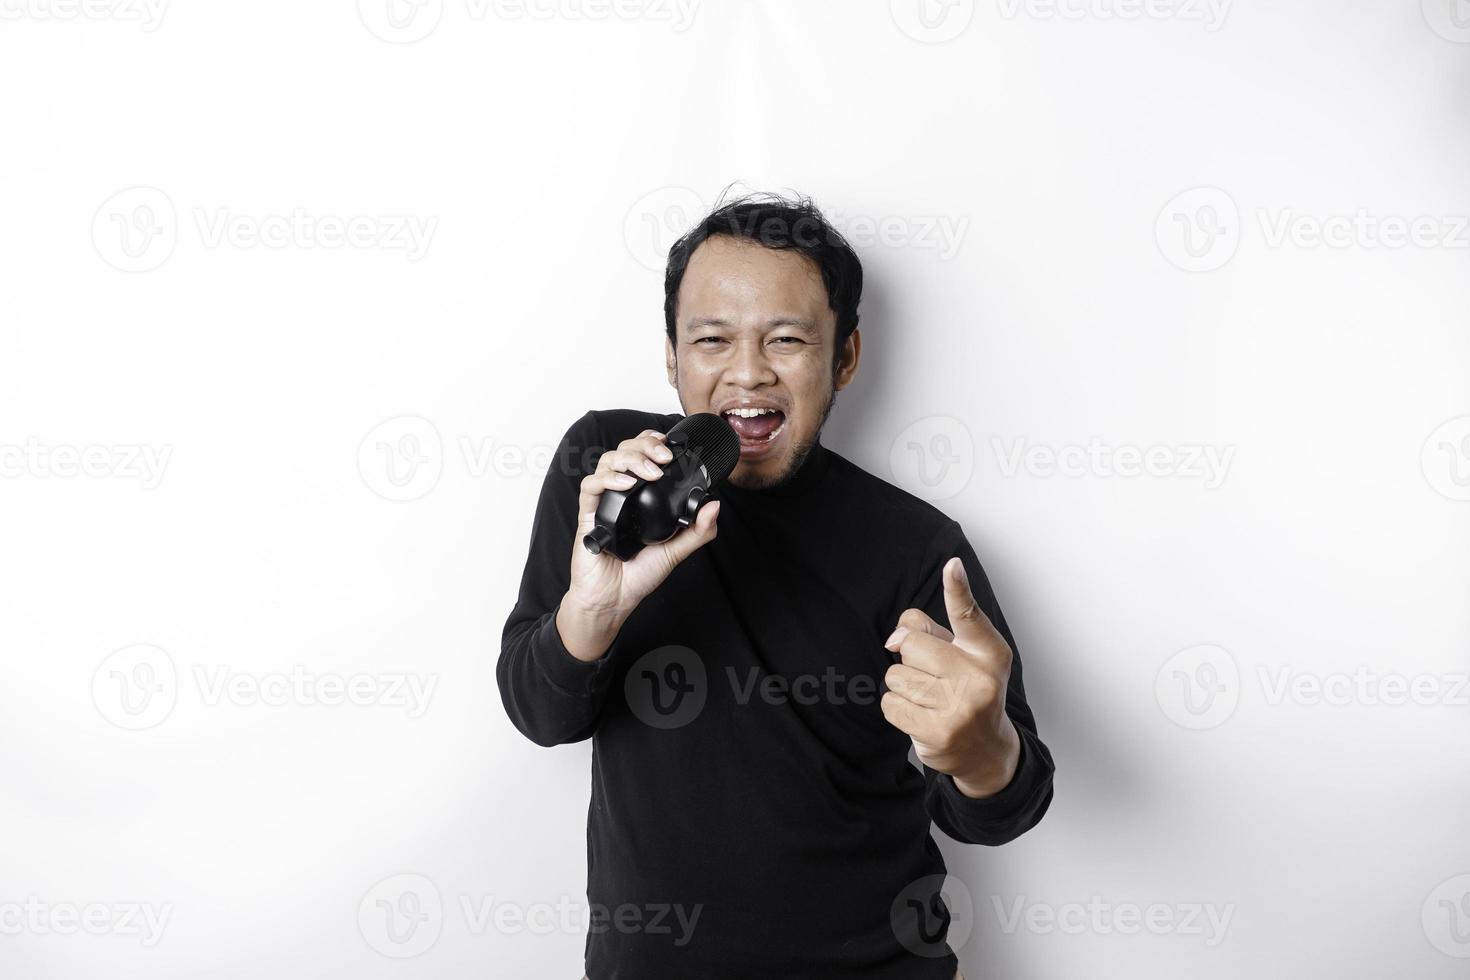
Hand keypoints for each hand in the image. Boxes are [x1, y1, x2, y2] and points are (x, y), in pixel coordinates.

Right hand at [560, 429, 720, 660]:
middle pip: (624, 451)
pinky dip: (609, 480)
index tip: (668, 444)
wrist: (613, 600)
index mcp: (639, 497)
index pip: (641, 456)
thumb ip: (697, 530)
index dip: (650, 443)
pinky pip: (591, 486)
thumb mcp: (676, 551)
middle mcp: (620, 494)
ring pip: (607, 462)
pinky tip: (627, 484)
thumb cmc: (638, 576)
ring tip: (651, 472)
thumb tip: (714, 505)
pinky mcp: (588, 515)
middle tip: (664, 457)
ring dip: (631, 459)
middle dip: (645, 446)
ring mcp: (603, 502)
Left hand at [881, 557, 1020, 798]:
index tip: (952, 566)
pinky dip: (898, 708)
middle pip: (911, 645)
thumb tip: (894, 638)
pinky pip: (890, 704)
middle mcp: (978, 677)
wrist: (987, 750)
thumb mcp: (963, 656)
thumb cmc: (968, 690)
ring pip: (896, 676)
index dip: (957, 588)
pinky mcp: (937, 733)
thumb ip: (930, 633)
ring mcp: (960, 707)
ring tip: (929, 698)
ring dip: (903, 686)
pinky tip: (920, 715)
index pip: (968, 615)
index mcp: (987, 652)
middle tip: (933, 677)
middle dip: (911, 659)